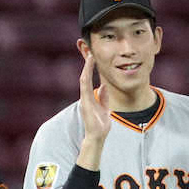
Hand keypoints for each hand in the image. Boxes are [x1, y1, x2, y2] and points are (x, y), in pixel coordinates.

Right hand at [75, 53, 112, 169]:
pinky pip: (84, 88)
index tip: (92, 57)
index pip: (88, 79)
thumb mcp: (105, 108)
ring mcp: (84, 99)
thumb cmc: (100, 125)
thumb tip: (105, 87)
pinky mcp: (85, 103)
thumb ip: (104, 98)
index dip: (90, 68)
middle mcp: (85, 96)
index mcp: (89, 97)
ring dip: (86, 68)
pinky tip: (87, 70)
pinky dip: (86, 77)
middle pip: (84, 76)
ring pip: (83, 80)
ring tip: (90, 57)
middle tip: (88, 51)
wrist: (97, 137)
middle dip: (86, 65)